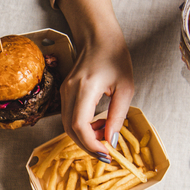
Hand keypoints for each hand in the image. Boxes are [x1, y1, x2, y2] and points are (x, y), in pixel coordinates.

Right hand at [56, 0, 133, 159]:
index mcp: (85, 88)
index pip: (79, 125)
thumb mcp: (125, 87)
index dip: (90, 143)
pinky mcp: (65, 93)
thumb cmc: (115, 57)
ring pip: (68, 126)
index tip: (106, 153)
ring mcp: (64, 92)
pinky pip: (70, 118)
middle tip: (106, 151)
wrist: (99, 37)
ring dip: (86, 136)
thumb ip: (118, 115)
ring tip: (106, 131)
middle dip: (88, 145)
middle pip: (70, 130)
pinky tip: (99, 122)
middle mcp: (69, 92)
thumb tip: (110, 140)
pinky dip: (83, 127)